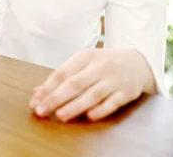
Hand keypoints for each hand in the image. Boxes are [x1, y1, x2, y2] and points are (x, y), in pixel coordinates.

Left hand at [29, 48, 155, 121]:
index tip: (35, 101)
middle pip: (75, 83)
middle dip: (56, 98)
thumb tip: (38, 92)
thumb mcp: (84, 63)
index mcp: (85, 56)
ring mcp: (113, 79)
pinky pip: (112, 102)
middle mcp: (99, 66)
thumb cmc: (103, 64)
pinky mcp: (127, 92)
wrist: (137, 62)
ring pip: (92, 94)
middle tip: (41, 111)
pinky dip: (101, 109)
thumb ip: (63, 77)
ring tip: (60, 115)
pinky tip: (90, 117)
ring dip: (75, 105)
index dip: (48, 88)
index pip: (63, 72)